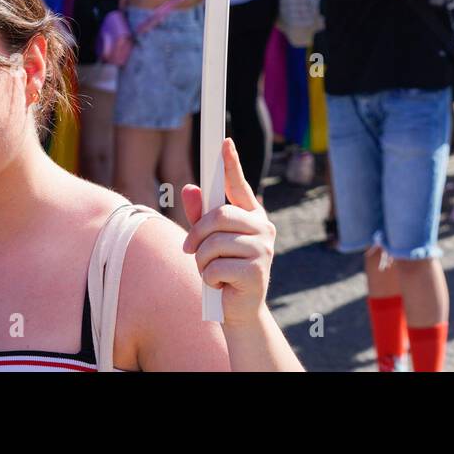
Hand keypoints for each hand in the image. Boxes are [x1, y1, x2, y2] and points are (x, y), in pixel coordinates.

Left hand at [181, 138, 276, 326]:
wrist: (239, 311)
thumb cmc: (224, 271)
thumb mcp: (208, 241)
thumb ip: (200, 216)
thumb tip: (190, 187)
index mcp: (252, 216)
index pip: (239, 186)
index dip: (231, 163)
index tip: (224, 142)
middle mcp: (262, 228)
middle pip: (219, 216)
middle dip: (198, 234)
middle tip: (191, 250)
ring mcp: (263, 249)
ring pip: (214, 243)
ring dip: (202, 261)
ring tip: (211, 271)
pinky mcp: (256, 271)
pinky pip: (216, 266)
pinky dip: (209, 278)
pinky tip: (221, 284)